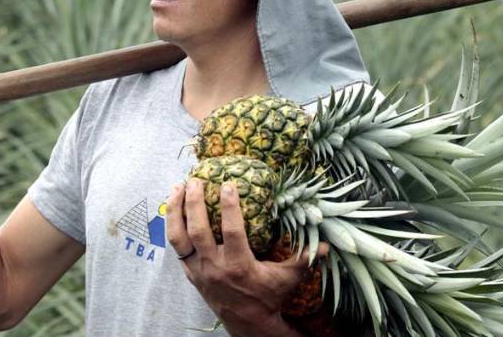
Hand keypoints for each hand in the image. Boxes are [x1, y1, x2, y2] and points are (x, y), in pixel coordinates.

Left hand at [167, 179, 327, 336]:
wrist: (247, 323)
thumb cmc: (268, 297)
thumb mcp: (288, 279)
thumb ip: (304, 259)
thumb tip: (327, 244)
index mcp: (239, 265)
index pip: (231, 230)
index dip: (229, 206)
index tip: (228, 184)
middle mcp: (214, 267)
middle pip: (197, 230)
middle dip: (194, 203)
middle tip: (196, 180)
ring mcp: (198, 270)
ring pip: (179, 238)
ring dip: (176, 211)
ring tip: (177, 187)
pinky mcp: (190, 273)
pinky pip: (177, 247)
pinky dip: (174, 226)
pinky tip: (175, 209)